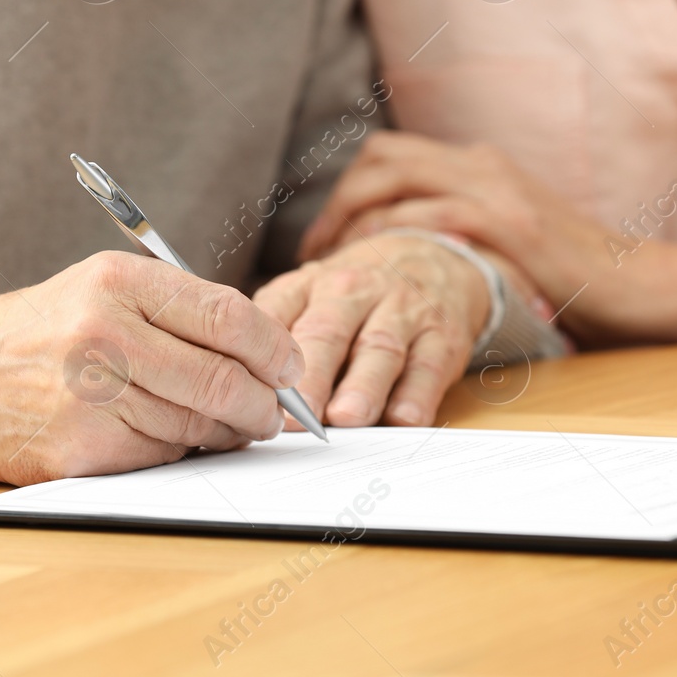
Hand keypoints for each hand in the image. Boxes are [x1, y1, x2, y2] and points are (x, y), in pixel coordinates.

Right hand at [0, 251, 304, 486]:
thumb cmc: (38, 333)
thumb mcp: (100, 288)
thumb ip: (176, 310)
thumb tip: (265, 353)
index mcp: (117, 281)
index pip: (226, 315)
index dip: (274, 347)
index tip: (291, 366)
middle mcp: (104, 332)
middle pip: (221, 377)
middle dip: (263, 403)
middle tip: (274, 412)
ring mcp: (90, 394)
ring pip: (197, 423)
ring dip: (226, 431)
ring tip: (229, 425)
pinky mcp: (80, 447)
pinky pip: (162, 454)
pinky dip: (180, 450)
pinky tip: (173, 438)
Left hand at [253, 234, 489, 427]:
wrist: (432, 258)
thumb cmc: (354, 296)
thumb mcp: (308, 295)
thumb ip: (274, 334)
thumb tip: (234, 392)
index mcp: (310, 285)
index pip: (279, 312)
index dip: (260, 351)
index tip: (247, 387)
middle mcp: (354, 292)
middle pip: (328, 331)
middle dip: (311, 376)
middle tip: (295, 415)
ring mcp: (402, 312)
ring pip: (380, 348)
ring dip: (363, 386)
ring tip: (346, 417)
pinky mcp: (442, 336)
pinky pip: (429, 366)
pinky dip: (417, 394)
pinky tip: (403, 418)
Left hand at [299, 132, 676, 343]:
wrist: (642, 284)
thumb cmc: (575, 276)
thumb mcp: (511, 239)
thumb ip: (466, 232)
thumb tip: (412, 256)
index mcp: (480, 165)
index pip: (391, 154)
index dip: (348, 191)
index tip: (326, 237)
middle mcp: (481, 164)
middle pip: (380, 157)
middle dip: (337, 202)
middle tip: (316, 252)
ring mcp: (494, 189)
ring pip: (394, 179)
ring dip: (352, 220)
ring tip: (333, 265)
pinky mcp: (507, 223)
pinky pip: (429, 216)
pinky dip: (392, 237)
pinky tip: (377, 268)